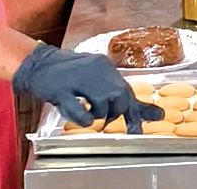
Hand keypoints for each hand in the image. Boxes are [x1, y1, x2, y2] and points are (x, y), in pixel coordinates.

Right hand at [11, 44, 162, 133]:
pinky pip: (78, 110)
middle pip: (119, 98)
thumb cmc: (70, 76)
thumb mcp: (99, 80)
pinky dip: (82, 119)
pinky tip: (77, 116)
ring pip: (101, 105)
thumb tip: (158, 115)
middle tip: (103, 120)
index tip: (137, 132)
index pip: (127, 93)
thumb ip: (124, 97)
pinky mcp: (60, 89)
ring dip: (96, 116)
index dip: (136, 114)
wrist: (37, 64)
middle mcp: (96, 70)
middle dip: (114, 115)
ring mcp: (78, 79)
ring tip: (86, 112)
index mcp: (106, 67)